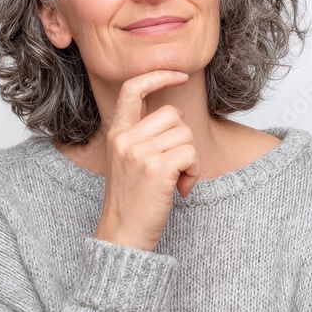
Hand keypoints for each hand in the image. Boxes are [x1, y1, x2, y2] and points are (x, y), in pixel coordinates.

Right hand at [93, 70, 200, 251]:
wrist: (123, 237)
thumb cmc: (132, 201)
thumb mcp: (129, 161)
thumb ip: (144, 136)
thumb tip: (176, 115)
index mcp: (117, 134)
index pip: (133, 89)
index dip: (157, 75)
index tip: (178, 74)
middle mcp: (125, 139)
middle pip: (173, 114)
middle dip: (183, 138)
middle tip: (175, 165)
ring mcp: (140, 153)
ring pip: (186, 134)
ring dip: (190, 158)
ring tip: (177, 180)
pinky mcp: (157, 169)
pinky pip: (191, 153)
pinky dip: (193, 170)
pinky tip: (181, 187)